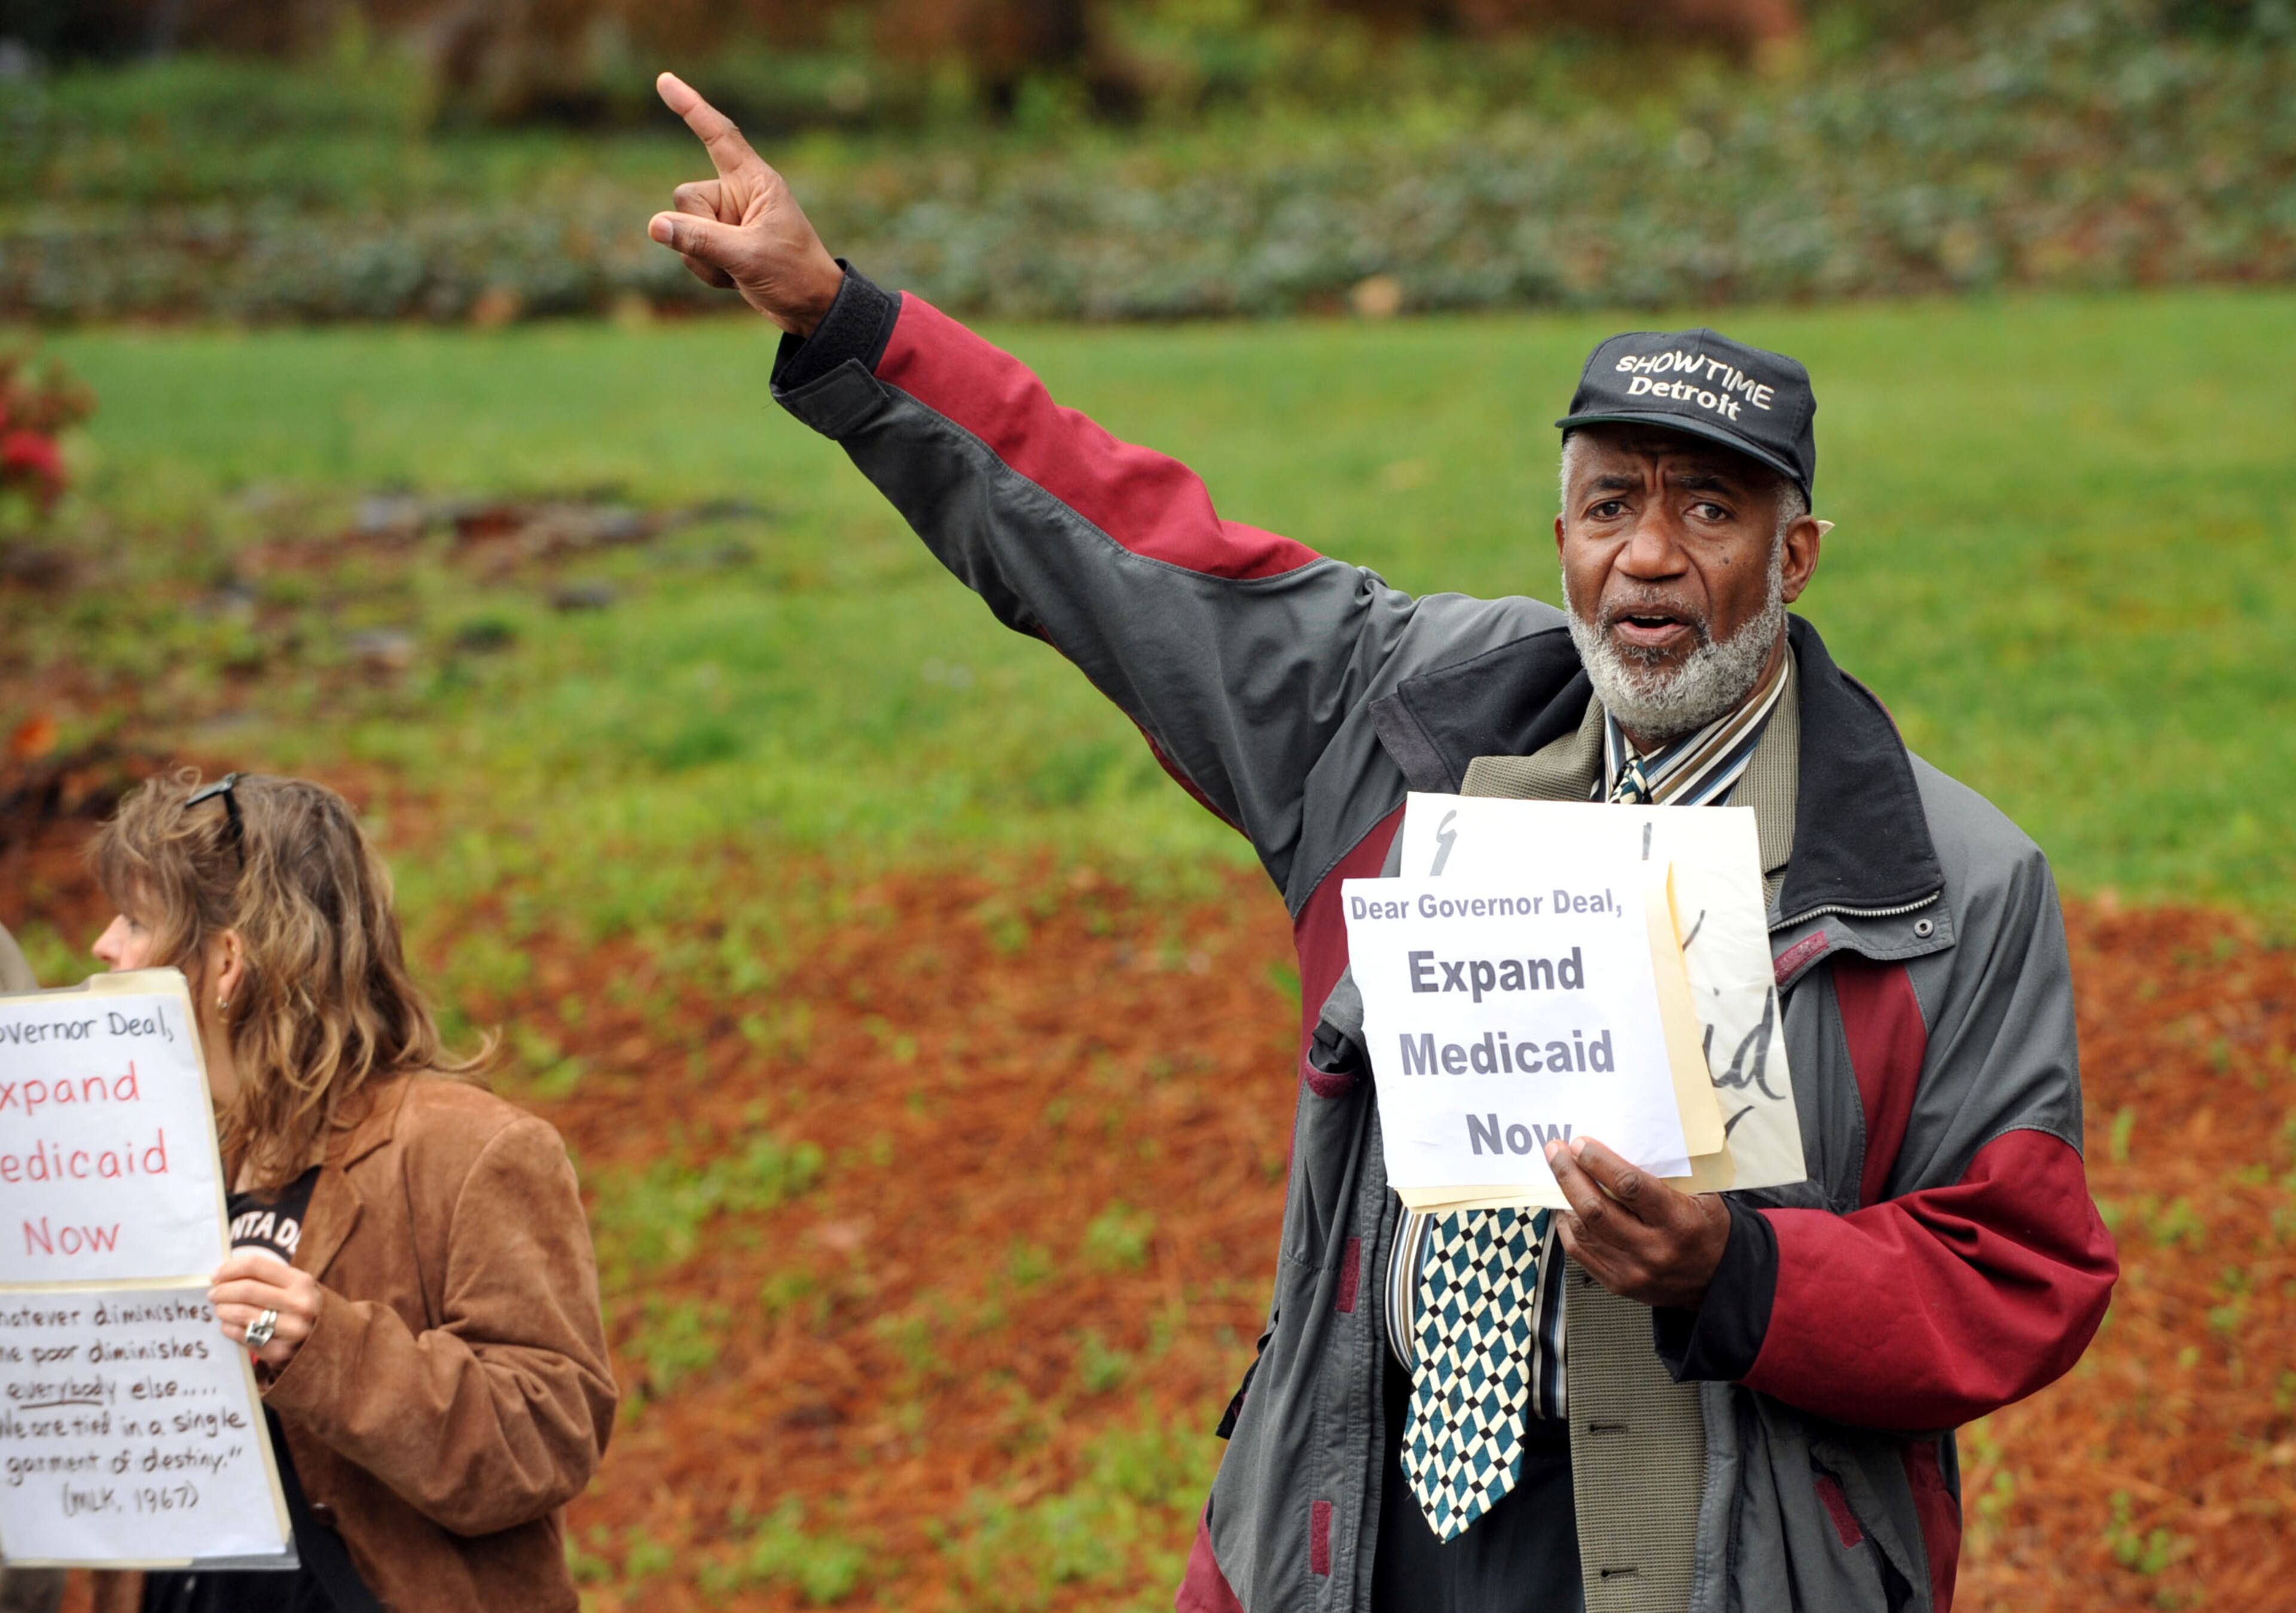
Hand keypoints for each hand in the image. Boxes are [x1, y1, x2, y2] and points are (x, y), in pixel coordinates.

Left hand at [210, 1252, 324, 1370]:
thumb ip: (266, 1277)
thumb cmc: (301, 1308)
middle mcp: (301, 1305)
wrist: (327, 1343)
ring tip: (221, 1309)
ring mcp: (292, 1331)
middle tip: (213, 1294)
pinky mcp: (280, 1352)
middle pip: (247, 1290)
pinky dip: (229, 1329)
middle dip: (222, 1290)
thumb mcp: (295, 1286)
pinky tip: (230, 1325)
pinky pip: (243, 1336)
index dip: (230, 1268)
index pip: (256, 1265)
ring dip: (223, 1310)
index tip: (216, 1274)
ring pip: (242, 1313)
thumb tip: (222, 1274)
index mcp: (302, 1282)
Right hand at [646, 71, 845, 335]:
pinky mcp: (722, 242)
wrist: (811, 310)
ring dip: (704, 259)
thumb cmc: (794, 276)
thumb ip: (700, 240)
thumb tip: (655, 226)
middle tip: (739, 254)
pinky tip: (735, 279)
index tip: (665, 81)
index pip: (718, 136)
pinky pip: (689, 250)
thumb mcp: (748, 257)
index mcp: (755, 182)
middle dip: (700, 232)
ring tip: (742, 270)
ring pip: (681, 229)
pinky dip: (707, 270)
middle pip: (685, 198)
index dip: (692, 108)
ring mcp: (728, 219)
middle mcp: (737, 194)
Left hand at [1544, 1135, 1731, 1309]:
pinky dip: (1567, 1226)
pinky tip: (1565, 1207)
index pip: (1630, 1187)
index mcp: (1678, 1222)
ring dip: (1564, 1198)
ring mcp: (1633, 1271)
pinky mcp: (1618, 1284)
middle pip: (1596, 1209)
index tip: (1582, 1143)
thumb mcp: (1701, 1198)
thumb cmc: (1708, 1231)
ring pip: (1583, 1231)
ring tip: (1558, 1173)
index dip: (1600, 1162)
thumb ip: (1665, 1178)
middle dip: (1569, 1175)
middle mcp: (1653, 1249)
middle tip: (1556, 1151)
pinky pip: (1580, 1252)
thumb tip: (1621, 1148)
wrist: (1718, 1282)